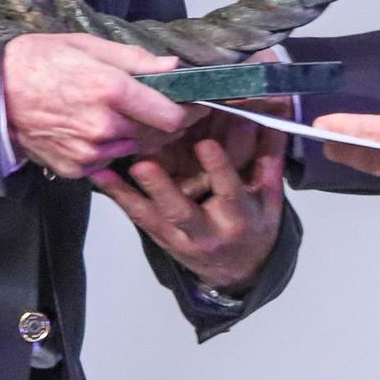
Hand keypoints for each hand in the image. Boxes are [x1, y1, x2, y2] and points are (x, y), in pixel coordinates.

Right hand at [1, 34, 201, 178]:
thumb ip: (137, 60)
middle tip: (162, 106)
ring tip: (122, 113)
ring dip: (138, 134)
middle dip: (166, 122)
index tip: (195, 104)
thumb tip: (174, 66)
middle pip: (158, 135)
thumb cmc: (40, 61)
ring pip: (135, 148)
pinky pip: (109, 160)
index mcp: (111, 90)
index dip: (188, 111)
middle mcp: (104, 126)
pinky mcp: (77, 169)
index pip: (172, 116)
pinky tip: (96, 127)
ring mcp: (90, 152)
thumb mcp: (89, 46)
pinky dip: (111, 147)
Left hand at [93, 122, 284, 293]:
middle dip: (162, 189)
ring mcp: (180, 238)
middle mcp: (207, 231)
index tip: (206, 144)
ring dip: (129, 192)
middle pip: (183, 211)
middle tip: (144, 164)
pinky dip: (117, 195)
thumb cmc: (256, 223)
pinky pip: (137, 216)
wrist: (239, 271)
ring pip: (152, 216)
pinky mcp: (161, 238)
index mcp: (239, 216)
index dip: (219, 169)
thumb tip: (279, 108)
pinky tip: (100, 175)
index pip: (230, 191)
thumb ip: (270, 153)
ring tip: (109, 168)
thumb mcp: (270, 195)